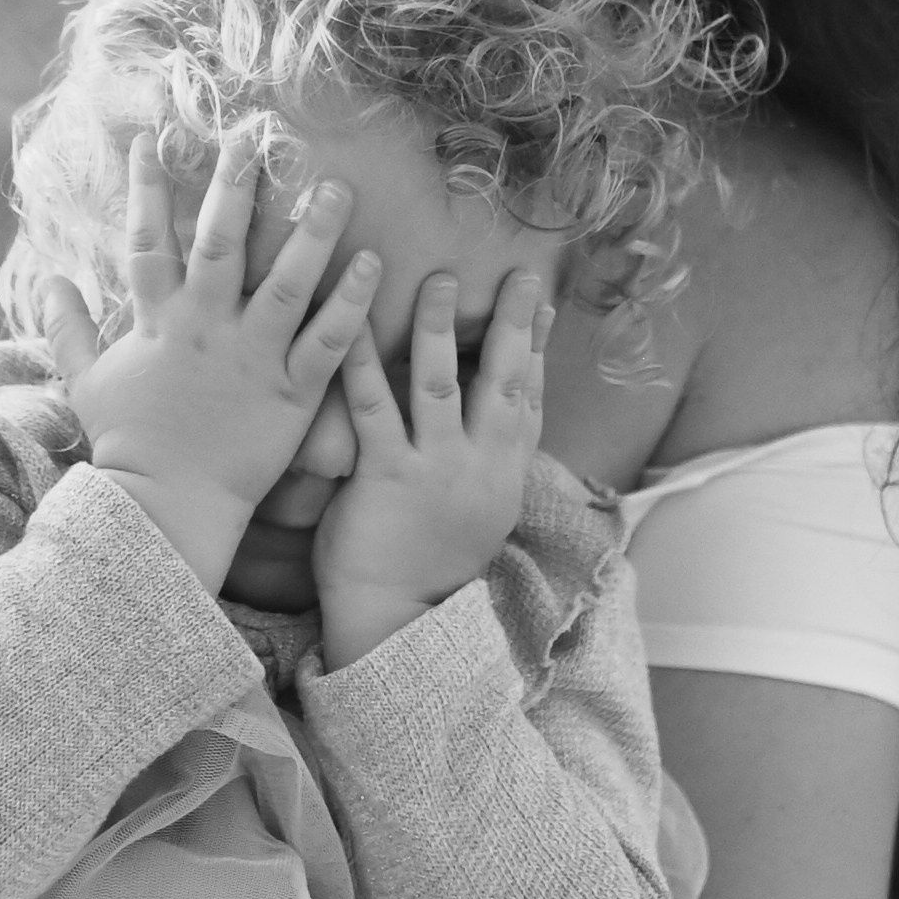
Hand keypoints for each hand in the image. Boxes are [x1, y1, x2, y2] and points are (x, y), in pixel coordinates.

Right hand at [44, 134, 381, 593]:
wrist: (166, 509)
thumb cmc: (128, 444)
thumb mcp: (87, 381)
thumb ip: (66, 328)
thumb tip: (49, 280)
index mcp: (158, 322)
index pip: (146, 241)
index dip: (144, 188)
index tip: (149, 139)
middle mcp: (205, 329)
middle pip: (220, 244)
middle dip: (235, 187)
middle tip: (254, 137)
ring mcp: (252, 358)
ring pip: (286, 283)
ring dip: (313, 232)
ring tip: (335, 187)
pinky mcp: (292, 393)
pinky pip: (328, 341)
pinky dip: (351, 302)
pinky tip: (371, 263)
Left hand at [313, 270, 551, 666]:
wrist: (396, 623)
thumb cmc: (425, 563)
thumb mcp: (477, 512)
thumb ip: (483, 461)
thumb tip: (486, 416)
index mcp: (503, 475)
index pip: (529, 400)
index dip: (539, 348)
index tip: (545, 303)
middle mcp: (480, 467)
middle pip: (503, 381)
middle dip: (513, 324)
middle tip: (520, 275)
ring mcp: (436, 470)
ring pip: (441, 383)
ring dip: (440, 327)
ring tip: (439, 281)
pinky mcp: (388, 476)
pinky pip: (374, 405)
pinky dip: (363, 360)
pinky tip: (353, 321)